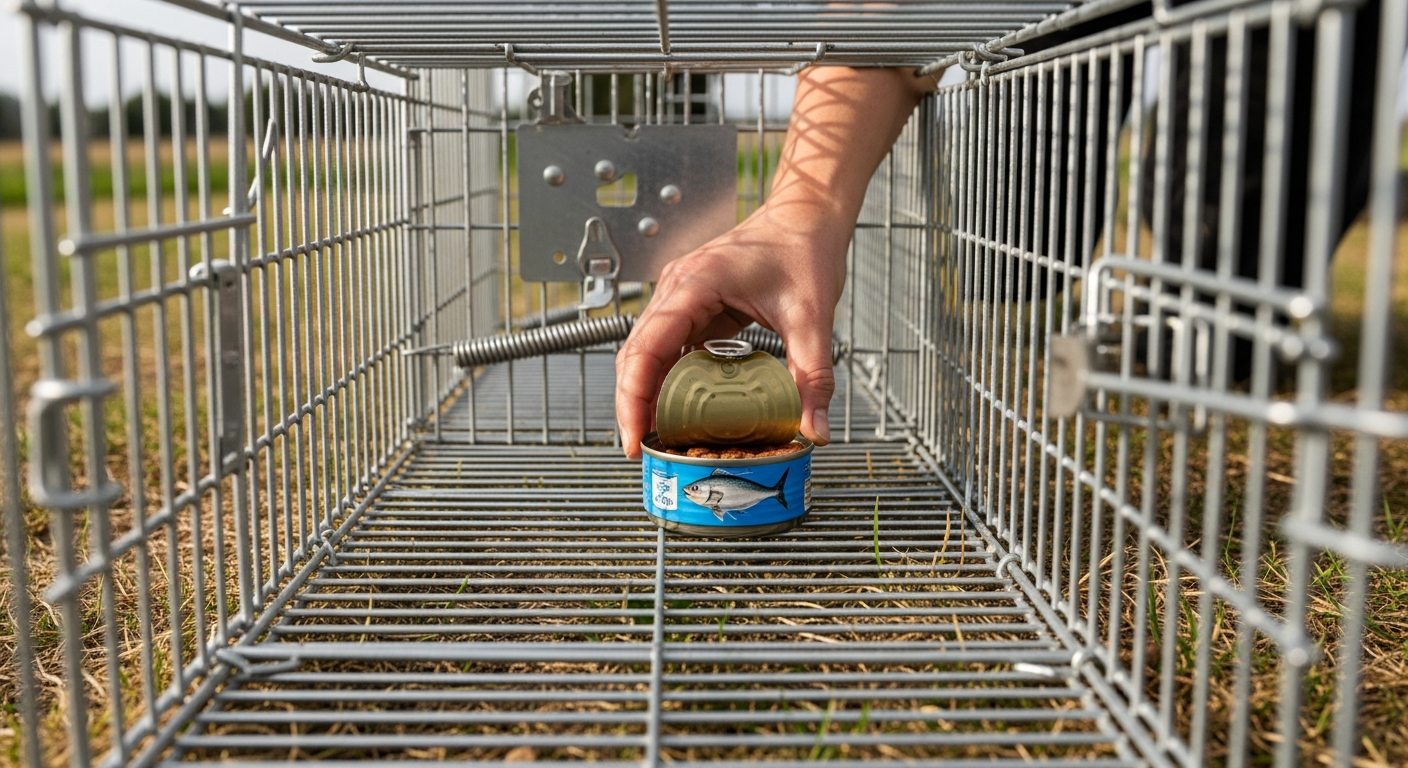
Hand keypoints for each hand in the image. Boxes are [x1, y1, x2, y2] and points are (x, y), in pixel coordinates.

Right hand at [613, 66, 934, 457]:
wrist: (807, 215)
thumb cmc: (804, 248)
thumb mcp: (812, 319)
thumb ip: (812, 376)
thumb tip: (815, 429)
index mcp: (695, 284)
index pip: (647, 347)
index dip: (633, 396)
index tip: (634, 435)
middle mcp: (678, 288)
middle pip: (636, 354)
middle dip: (632, 403)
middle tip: (640, 448)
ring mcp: (681, 295)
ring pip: (646, 351)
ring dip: (646, 392)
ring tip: (656, 435)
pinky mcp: (693, 304)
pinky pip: (669, 346)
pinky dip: (667, 378)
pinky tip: (679, 407)